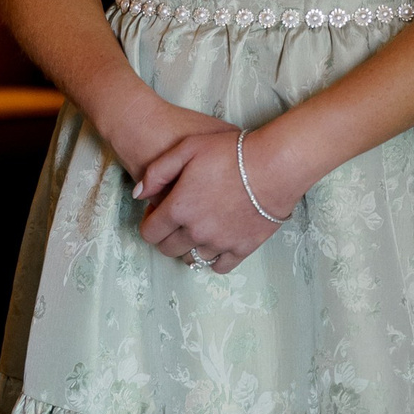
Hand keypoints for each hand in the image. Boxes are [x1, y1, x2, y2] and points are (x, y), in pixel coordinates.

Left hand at [127, 102, 299, 272]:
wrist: (275, 166)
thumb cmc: (231, 152)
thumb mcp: (187, 147)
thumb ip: (157, 171)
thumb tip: (138, 195)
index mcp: (178, 209)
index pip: (149, 233)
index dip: (150, 221)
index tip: (159, 211)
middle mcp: (195, 232)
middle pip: (168, 249)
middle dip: (167, 236)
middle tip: (178, 219)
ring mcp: (219, 243)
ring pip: (192, 259)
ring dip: (189, 247)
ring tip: (199, 228)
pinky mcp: (242, 249)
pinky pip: (219, 266)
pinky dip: (213, 258)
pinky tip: (217, 242)